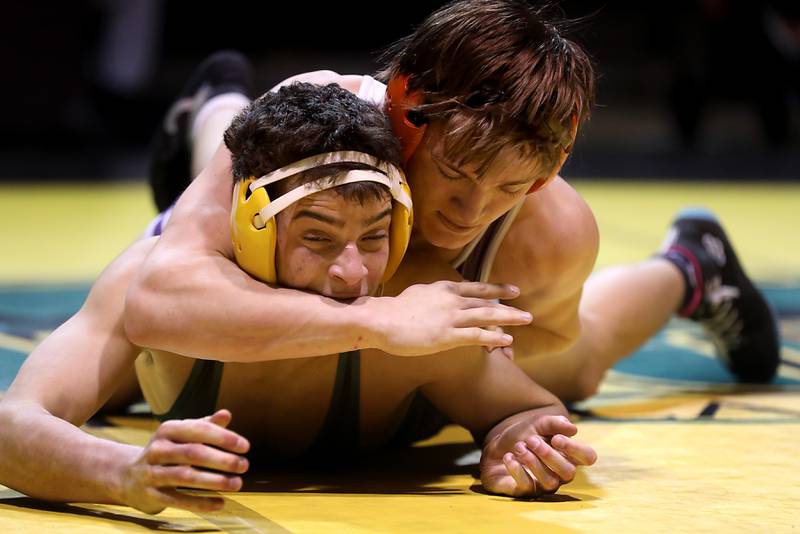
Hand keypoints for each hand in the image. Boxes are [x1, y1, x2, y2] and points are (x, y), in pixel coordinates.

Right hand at [118, 409, 249, 513]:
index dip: (223, 437)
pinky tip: (220, 503)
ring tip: (237, 484)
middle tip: (244, 465)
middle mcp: (158, 449)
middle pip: (193, 453)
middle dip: (222, 460)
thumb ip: (206, 425)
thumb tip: (226, 414)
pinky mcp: (151, 494)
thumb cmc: (168, 451)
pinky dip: (200, 503)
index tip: (245, 446)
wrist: (129, 475)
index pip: (198, 430)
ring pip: (185, 477)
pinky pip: (178, 500)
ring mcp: (152, 472)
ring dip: (214, 481)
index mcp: (168, 430)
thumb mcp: (183, 435)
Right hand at [376, 281, 531, 355]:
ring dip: (509, 319)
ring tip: (526, 321)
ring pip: (487, 316)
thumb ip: (434, 295)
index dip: (496, 290)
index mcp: (444, 289)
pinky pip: (477, 335)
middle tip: (526, 311)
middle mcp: (452, 300)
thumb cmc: (395, 310)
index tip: (512, 290)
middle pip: (486, 302)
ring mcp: (451, 317)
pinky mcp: (447, 336)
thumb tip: (439, 296)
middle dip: (508, 307)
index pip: (476, 288)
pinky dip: (494, 337)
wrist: (381, 319)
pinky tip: (507, 340)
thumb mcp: (418, 293)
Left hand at [480, 414, 595, 497]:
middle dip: (550, 455)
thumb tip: (573, 428)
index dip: (575, 449)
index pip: (588, 457)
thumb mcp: (536, 423)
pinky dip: (517, 471)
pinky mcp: (525, 491)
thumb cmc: (522, 435)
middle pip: (569, 472)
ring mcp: (543, 485)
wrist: (495, 445)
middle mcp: (559, 473)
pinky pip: (527, 487)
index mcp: (568, 455)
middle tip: (531, 440)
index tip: (556, 438)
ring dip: (533, 462)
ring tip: (519, 447)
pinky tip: (509, 457)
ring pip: (550, 482)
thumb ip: (554, 423)